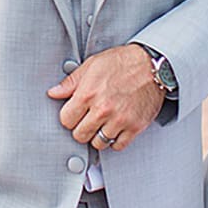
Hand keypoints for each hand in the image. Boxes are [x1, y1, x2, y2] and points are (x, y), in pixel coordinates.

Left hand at [47, 44, 164, 151]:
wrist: (153, 66)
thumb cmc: (123, 62)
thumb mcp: (92, 65)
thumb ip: (71, 82)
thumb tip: (54, 93)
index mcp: (88, 94)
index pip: (66, 120)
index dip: (69, 117)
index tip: (75, 114)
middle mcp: (103, 109)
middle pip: (80, 135)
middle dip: (81, 129)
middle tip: (88, 120)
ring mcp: (119, 120)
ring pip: (98, 143)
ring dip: (98, 136)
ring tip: (102, 123)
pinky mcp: (135, 127)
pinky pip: (118, 146)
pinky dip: (115, 140)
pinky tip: (115, 129)